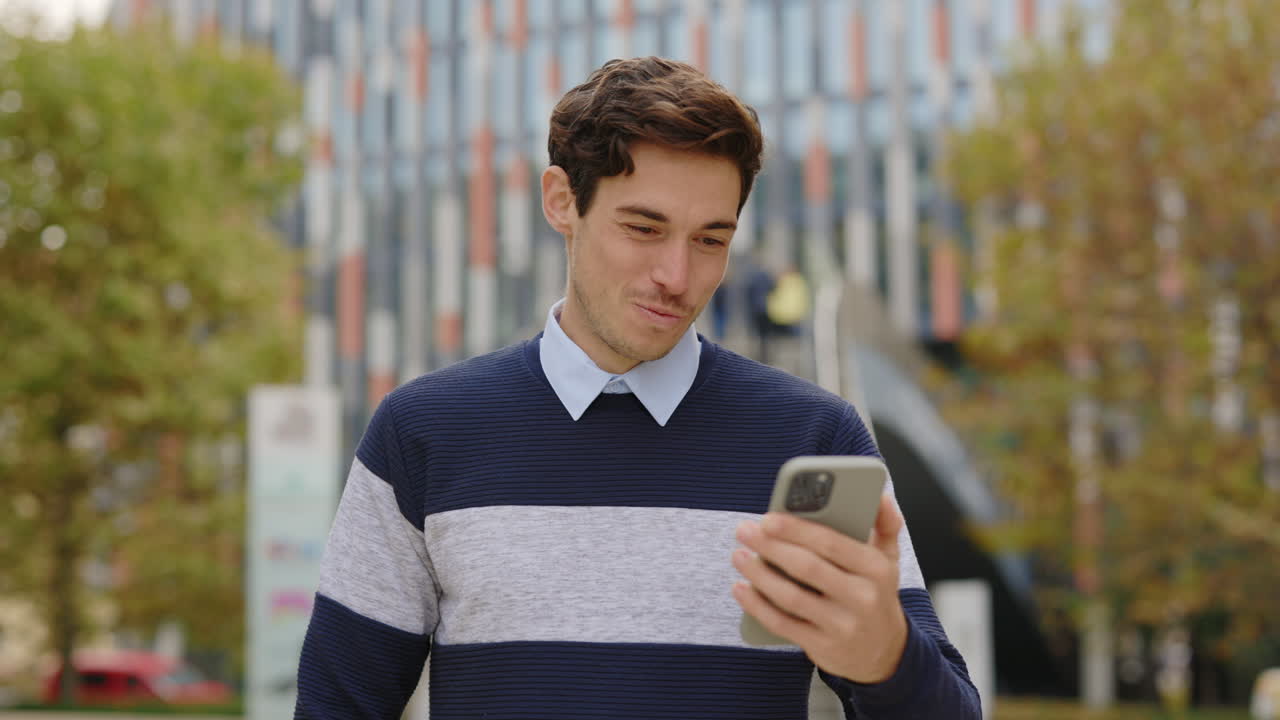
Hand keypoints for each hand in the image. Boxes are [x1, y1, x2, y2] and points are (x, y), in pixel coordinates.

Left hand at [731, 492, 907, 683]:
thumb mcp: (889, 559)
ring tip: (739, 555)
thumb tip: (881, 496)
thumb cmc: (876, 594)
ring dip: (759, 574)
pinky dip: (757, 606)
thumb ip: (886, 524)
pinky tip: (741, 588)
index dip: (796, 530)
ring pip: (791, 596)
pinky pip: (782, 624)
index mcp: (875, 568)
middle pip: (807, 567)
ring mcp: (842, 625)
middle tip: (745, 531)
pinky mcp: (822, 646)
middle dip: (770, 546)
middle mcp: (861, 598)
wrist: (884, 652)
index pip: (831, 543)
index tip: (768, 518)